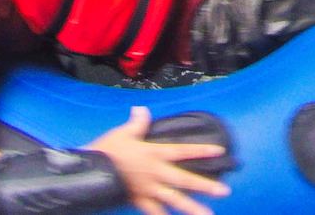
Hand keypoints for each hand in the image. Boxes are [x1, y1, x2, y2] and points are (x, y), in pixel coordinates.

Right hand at [89, 108, 228, 214]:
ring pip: (174, 200)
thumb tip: (141, 109)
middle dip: (205, 186)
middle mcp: (156, 173)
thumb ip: (137, 123)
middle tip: (224, 191)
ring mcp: (148, 189)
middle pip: (185, 180)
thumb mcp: (123, 134)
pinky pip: (154, 212)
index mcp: (154, 153)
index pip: (183, 151)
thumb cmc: (107, 151)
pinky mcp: (138, 201)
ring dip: (192, 208)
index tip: (220, 151)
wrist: (89, 171)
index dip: (201, 151)